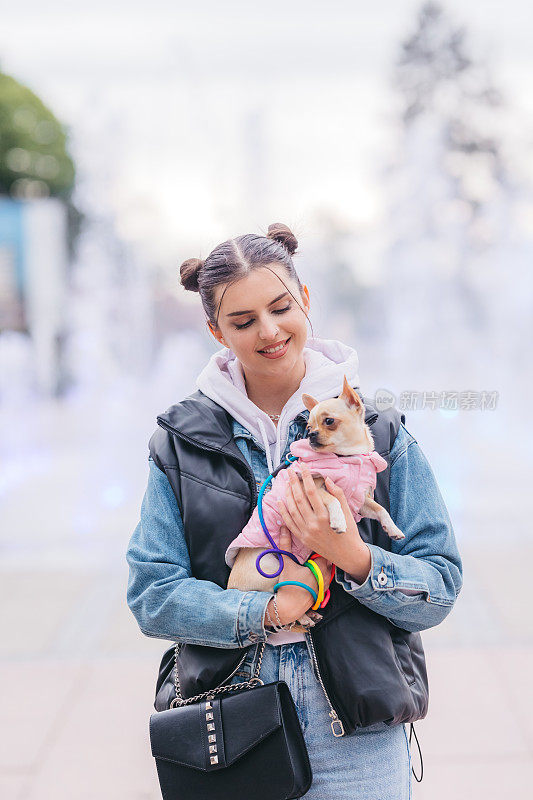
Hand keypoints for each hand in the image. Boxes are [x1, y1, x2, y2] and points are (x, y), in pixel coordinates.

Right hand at [266, 527, 323, 625]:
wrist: (290, 605)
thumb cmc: (288, 583)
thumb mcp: (286, 562)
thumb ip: (285, 543)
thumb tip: (283, 527)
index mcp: (318, 566)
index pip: (323, 550)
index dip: (319, 545)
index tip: (315, 540)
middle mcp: (325, 574)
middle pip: (327, 558)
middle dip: (323, 553)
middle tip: (316, 547)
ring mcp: (326, 583)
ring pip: (328, 568)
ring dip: (323, 564)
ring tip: (314, 560)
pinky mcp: (324, 590)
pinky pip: (327, 576)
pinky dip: (324, 572)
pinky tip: (316, 572)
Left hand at [277, 464, 369, 578]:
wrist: (348, 554)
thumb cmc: (349, 531)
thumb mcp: (346, 511)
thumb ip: (337, 494)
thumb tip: (327, 479)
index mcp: (325, 515)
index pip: (311, 491)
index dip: (306, 477)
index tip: (303, 466)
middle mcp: (313, 524)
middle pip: (299, 498)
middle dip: (293, 482)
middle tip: (290, 471)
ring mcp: (306, 532)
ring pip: (292, 509)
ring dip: (287, 494)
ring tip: (286, 483)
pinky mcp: (303, 538)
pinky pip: (289, 523)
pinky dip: (283, 511)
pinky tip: (280, 501)